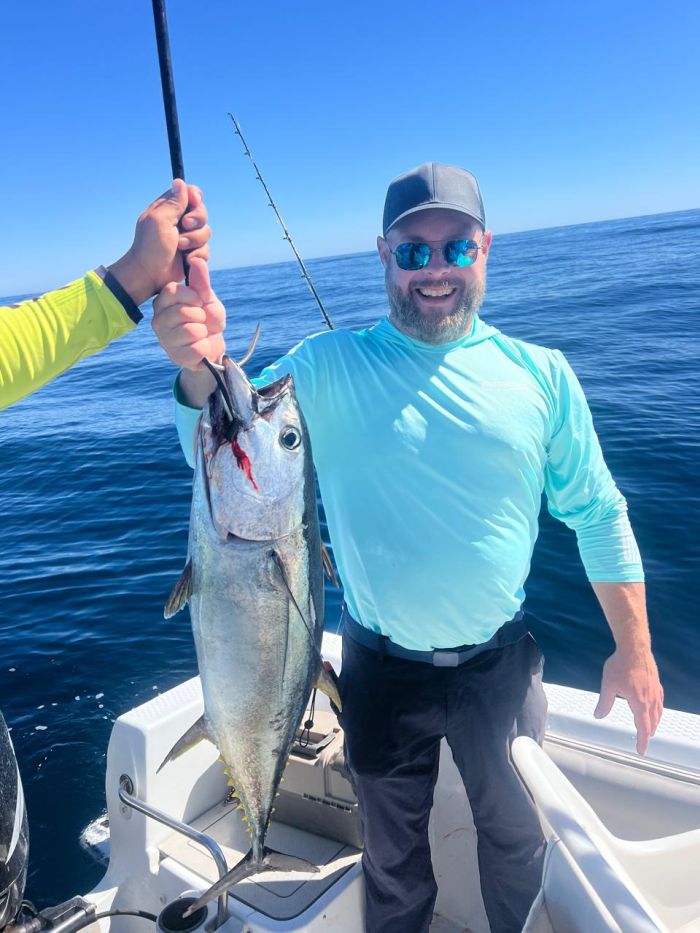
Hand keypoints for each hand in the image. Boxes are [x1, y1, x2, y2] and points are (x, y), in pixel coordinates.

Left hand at [108, 179, 210, 305]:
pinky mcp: (192, 253)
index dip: (195, 198)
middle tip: (184, 226)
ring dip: (195, 240)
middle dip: (196, 220)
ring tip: (180, 247)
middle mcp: (179, 221)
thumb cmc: (150, 247)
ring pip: (206, 232)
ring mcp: (187, 238)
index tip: (193, 202)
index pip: (191, 194)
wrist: (149, 275)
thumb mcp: (160, 220)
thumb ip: (173, 202)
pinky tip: (186, 259)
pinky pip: (206, 249)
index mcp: (169, 208)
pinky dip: (197, 254)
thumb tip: (180, 182)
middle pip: (202, 212)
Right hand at [152, 256, 225, 374]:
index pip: (171, 291)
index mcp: (164, 301)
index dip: (192, 295)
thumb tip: (197, 260)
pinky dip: (205, 348)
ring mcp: (164, 339)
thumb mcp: (208, 299)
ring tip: (201, 333)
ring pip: (190, 331)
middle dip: (201, 316)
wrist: (213, 346)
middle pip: (182, 312)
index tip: (200, 301)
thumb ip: (202, 283)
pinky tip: (201, 347)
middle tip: (201, 320)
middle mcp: (159, 319)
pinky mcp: (174, 357)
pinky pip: (196, 349)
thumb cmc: (208, 319)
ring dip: (203, 332)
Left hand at [594, 647, 663, 754]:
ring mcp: (655, 691)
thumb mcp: (608, 685)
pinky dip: (657, 710)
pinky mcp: (656, 683)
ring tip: (650, 729)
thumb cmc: (620, 665)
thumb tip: (598, 716)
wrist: (634, 647)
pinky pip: (660, 701)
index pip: (643, 727)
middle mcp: (650, 699)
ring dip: (654, 723)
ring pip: (658, 712)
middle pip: (652, 722)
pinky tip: (655, 708)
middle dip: (648, 733)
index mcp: (639, 703)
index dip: (642, 741)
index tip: (641, 751)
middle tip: (643, 741)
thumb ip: (604, 702)